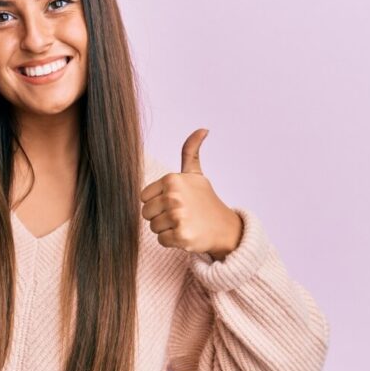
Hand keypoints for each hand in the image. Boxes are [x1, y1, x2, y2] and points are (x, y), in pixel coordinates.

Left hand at [140, 128, 243, 259]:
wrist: (225, 228)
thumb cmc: (205, 201)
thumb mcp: (196, 174)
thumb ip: (190, 151)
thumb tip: (203, 129)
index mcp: (171, 179)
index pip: (144, 197)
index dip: (157, 202)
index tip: (175, 202)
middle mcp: (174, 196)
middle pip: (146, 213)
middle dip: (160, 217)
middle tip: (180, 215)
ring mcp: (177, 216)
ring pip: (153, 227)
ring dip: (167, 229)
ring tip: (184, 223)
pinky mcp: (181, 235)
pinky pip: (161, 240)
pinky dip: (172, 241)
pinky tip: (186, 234)